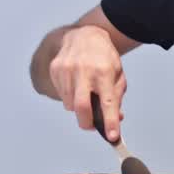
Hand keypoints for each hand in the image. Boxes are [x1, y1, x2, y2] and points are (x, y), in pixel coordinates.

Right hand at [49, 25, 126, 140]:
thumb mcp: (118, 74)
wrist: (84, 35)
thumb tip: (116, 119)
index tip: (112, 137)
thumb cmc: (103, 57)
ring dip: (78, 107)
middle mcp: (83, 70)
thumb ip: (117, 97)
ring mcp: (66, 69)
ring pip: (69, 104)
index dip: (110, 122)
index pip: (107, 102)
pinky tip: (75, 84)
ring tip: (85, 93)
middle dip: (87, 123)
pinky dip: (69, 97)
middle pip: (81, 107)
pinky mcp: (55, 69)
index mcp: (104, 72)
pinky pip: (61, 95)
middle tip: (93, 126)